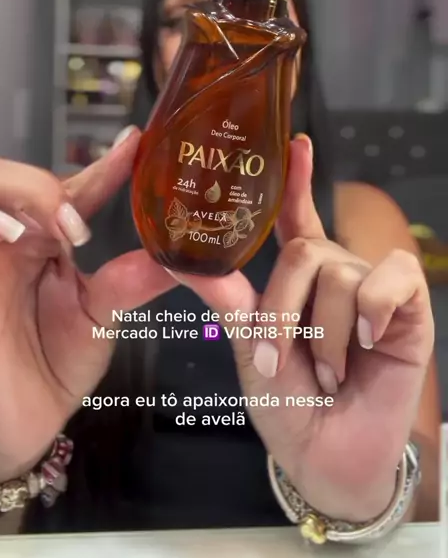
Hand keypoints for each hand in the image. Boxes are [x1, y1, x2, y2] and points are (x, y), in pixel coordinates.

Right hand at [0, 130, 172, 482]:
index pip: (69, 188)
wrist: (18, 427)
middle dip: (35, 184)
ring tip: (32, 229)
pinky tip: (1, 237)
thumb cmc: (54, 368)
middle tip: (71, 221)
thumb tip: (179, 258)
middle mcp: (6, 240)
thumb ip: (129, 284)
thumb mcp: (99, 321)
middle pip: (0, 173)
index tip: (137, 143)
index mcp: (45, 241)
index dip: (102, 165)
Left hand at [177, 136, 433, 521]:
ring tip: (329, 373)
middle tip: (279, 360)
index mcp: (299, 278)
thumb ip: (231, 304)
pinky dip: (372, 313)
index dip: (297, 180)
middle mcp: (337, 274)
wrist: (325, 456)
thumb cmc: (289, 403)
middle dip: (284, 309)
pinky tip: (369, 345)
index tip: (296, 143)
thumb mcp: (251, 351)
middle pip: (305, 250)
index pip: (298, 218)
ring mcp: (374, 289)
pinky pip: (391, 278)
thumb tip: (191, 264)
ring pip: (340, 273)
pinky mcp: (409, 307)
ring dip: (325, 335)